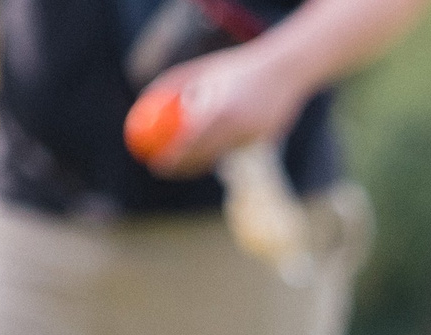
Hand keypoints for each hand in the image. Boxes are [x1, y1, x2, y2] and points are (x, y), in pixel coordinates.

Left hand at [136, 40, 313, 177]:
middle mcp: (238, 130)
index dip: (173, 158)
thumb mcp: (202, 71)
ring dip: (200, 160)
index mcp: (221, 112)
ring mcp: (253, 139)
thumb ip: (172, 84)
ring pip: (220, 156)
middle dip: (183, 168)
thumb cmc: (237, 67)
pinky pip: (235, 150)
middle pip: (204, 158)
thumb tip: (144, 100)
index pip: (191, 143)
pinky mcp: (264, 143)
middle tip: (164, 170)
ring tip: (182, 162)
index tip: (156, 164)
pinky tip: (213, 146)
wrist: (285, 71)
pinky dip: (221, 149)